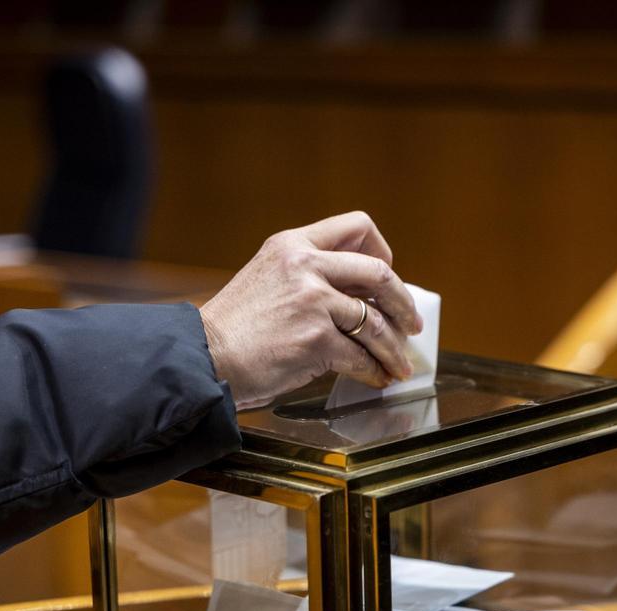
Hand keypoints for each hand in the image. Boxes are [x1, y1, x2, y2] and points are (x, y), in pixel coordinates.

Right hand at [199, 211, 422, 409]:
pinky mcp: (317, 338)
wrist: (205, 358)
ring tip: (399, 365)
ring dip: (394, 349)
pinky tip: (376, 378)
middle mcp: (305, 264)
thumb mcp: (268, 281)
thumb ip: (308, 279)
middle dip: (403, 303)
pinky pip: (361, 356)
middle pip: (378, 273)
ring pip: (375, 322)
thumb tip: (356, 302)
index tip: (387, 276)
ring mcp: (313, 300)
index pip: (356, 226)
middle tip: (410, 324)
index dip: (381, 251)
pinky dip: (374, 371)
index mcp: (293, 244)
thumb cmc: (234, 330)